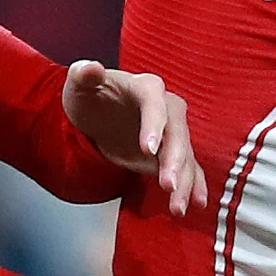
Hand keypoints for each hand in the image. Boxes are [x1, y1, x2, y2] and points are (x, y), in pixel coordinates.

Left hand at [62, 61, 200, 215]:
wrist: (100, 113)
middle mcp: (166, 108)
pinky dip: (194, 186)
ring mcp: (171, 133)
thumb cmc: (91, 95)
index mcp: (146, 87)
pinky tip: (196, 203)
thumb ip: (83, 74)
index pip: (155, 104)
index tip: (149, 150)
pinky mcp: (171, 154)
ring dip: (185, 181)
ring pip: (185, 156)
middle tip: (167, 185)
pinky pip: (188, 169)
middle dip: (174, 161)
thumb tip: (91, 68)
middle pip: (177, 134)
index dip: (154, 126)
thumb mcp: (79, 82)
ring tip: (178, 207)